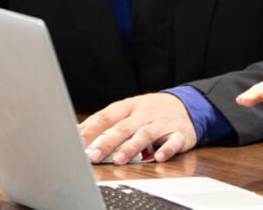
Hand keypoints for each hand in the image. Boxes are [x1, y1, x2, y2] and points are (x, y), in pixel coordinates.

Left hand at [79, 93, 197, 164]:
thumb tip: (78, 133)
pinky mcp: (179, 133)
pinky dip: (167, 149)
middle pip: (124, 127)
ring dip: (132, 147)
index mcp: (129, 106)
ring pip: (145, 134)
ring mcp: (162, 123)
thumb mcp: (129, 110)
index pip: (107, 116)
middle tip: (93, 155)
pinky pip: (173, 141)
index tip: (77, 140)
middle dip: (108, 142)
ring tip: (119, 160)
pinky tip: (159, 157)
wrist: (185, 104)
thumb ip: (107, 121)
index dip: (92, 128)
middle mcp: (144, 113)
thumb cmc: (149, 111)